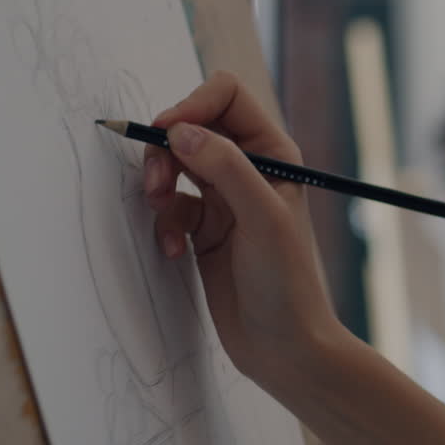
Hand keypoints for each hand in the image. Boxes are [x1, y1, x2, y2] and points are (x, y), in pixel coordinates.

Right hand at [144, 71, 338, 381]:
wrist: (285, 347)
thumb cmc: (288, 284)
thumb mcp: (262, 219)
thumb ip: (224, 168)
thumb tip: (181, 130)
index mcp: (275, 154)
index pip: (226, 97)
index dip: (192, 105)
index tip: (167, 132)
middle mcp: (250, 169)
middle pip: (191, 127)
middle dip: (165, 148)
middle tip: (156, 185)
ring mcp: (225, 199)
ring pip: (173, 165)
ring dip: (158, 184)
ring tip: (161, 212)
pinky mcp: (205, 230)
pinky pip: (169, 207)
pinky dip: (162, 223)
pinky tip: (173, 251)